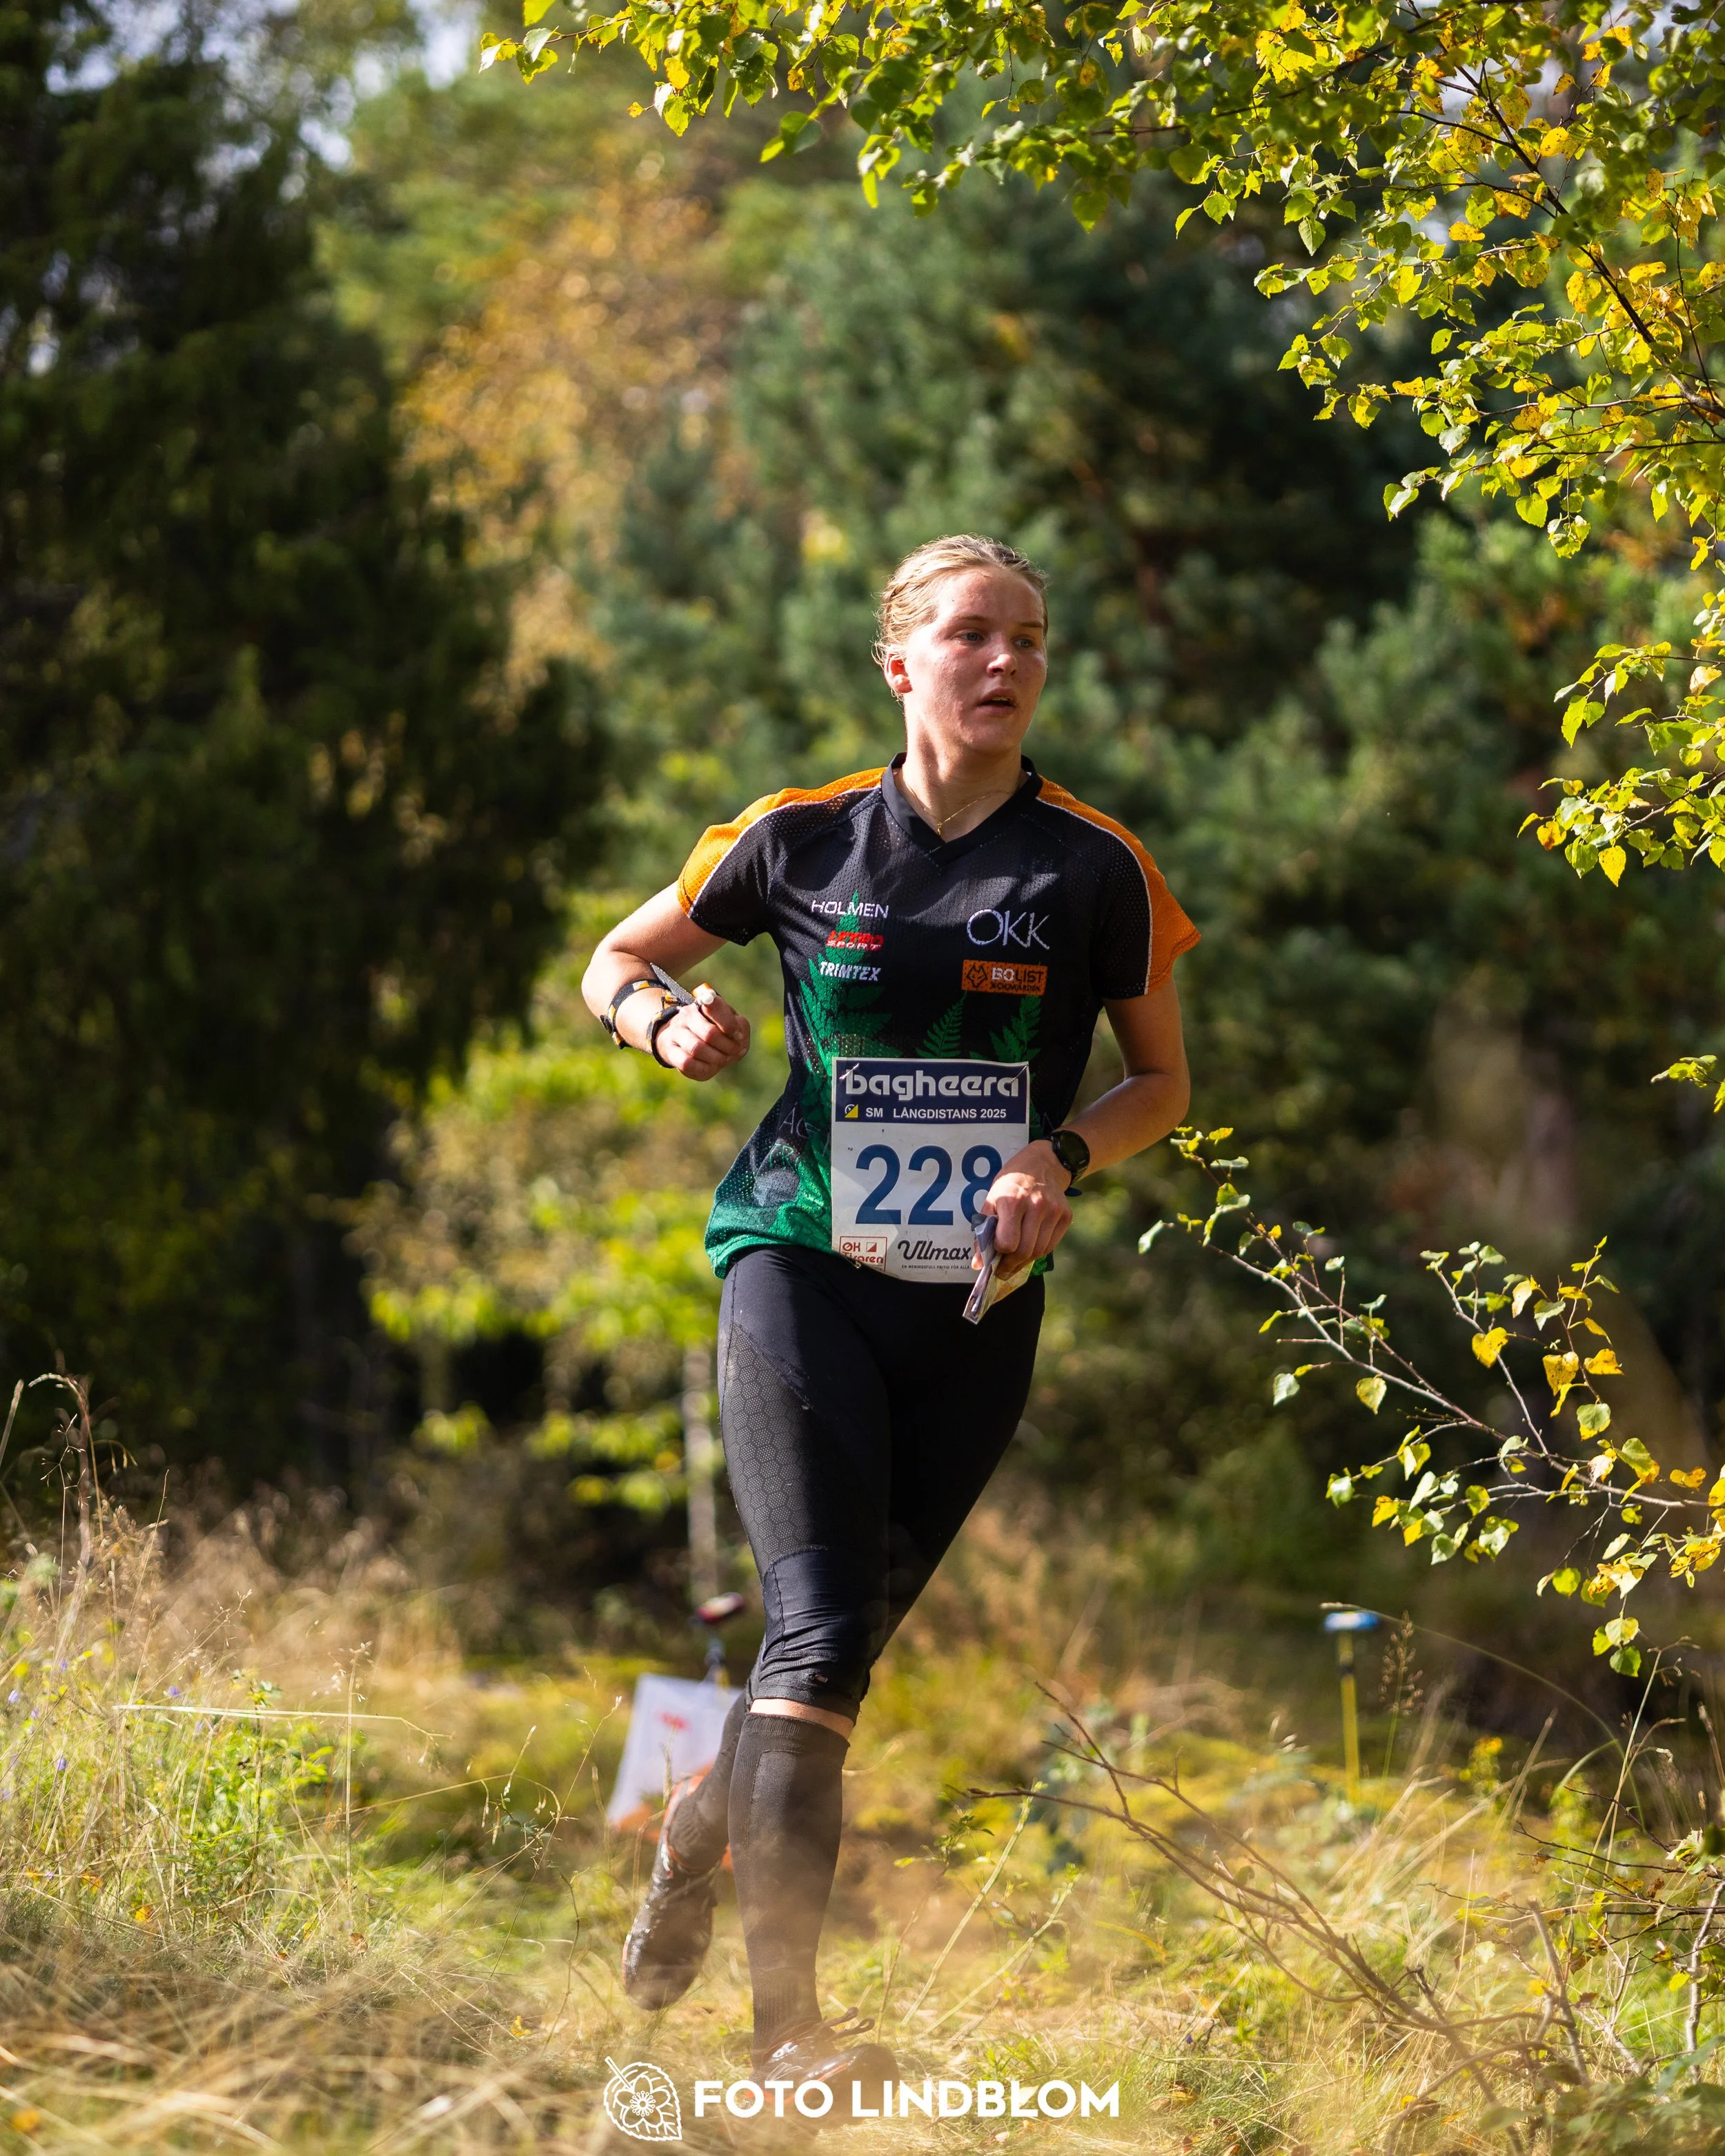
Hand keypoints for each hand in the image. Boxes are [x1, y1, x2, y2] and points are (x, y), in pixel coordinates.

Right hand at [640, 985, 749, 1078]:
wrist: (690, 1043)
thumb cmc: (718, 1031)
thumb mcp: (732, 1024)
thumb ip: (740, 1026)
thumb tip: (738, 1036)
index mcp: (704, 1003)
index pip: (715, 1006)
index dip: (731, 1025)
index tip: (739, 1036)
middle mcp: (687, 1015)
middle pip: (709, 1033)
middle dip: (728, 1047)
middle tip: (735, 1051)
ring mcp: (676, 1032)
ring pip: (697, 1048)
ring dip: (717, 1058)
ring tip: (724, 1059)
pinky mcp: (671, 1051)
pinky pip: (687, 1063)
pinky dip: (704, 1068)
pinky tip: (711, 1066)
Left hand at [980, 1139, 1073, 1275]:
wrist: (1042, 1164)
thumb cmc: (1011, 1183)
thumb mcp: (992, 1199)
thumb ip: (983, 1231)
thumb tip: (978, 1264)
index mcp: (1012, 1201)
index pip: (1007, 1242)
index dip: (999, 1252)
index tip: (994, 1253)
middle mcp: (1036, 1206)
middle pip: (1025, 1251)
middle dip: (1011, 1265)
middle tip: (1003, 1270)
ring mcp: (1053, 1211)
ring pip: (1039, 1251)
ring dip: (1024, 1261)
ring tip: (1015, 1261)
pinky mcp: (1066, 1215)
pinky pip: (1050, 1245)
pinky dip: (1039, 1252)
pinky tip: (1030, 1248)